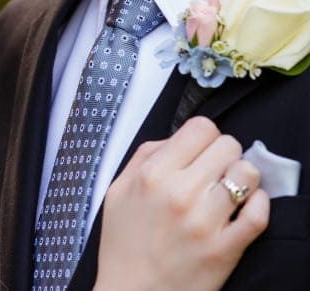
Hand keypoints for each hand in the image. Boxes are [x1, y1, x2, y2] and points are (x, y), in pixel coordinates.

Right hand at [94, 116, 268, 290]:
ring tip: (229, 190)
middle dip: (224, 156)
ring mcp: (204, 221)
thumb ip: (144, 157)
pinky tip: (244, 207)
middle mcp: (179, 193)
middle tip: (214, 172)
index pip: (200, 128)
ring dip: (242, 179)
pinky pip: (259, 212)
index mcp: (151, 175)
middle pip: (228, 145)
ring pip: (247, 174)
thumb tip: (177, 139)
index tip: (201, 150)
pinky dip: (258, 204)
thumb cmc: (124, 245)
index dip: (205, 137)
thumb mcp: (117, 191)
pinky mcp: (225, 248)